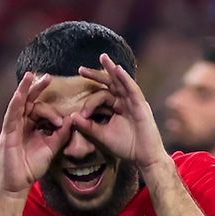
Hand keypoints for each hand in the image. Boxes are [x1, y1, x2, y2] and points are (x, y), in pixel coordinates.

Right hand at [0, 72, 72, 195]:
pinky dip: (15, 104)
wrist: (18, 183)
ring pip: (18, 104)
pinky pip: (11, 115)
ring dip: (24, 89)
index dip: (52, 110)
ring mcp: (13, 127)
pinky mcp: (7, 133)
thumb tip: (71, 119)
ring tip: (31, 76)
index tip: (62, 119)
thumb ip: (61, 134)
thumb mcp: (51, 148)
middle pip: (29, 101)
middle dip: (37, 88)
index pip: (40, 109)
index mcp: (31, 126)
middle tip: (48, 77)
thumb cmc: (31, 166)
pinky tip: (19, 94)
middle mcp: (21, 123)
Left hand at [75, 54, 168, 168]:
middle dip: (96, 75)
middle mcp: (124, 102)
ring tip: (103, 58)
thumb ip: (88, 126)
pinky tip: (117, 70)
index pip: (100, 97)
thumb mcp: (102, 135)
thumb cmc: (125, 146)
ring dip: (112, 69)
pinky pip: (132, 89)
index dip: (89, 103)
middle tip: (81, 69)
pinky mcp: (141, 104)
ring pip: (121, 82)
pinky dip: (125, 79)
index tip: (81, 114)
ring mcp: (133, 102)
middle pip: (109, 84)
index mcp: (116, 108)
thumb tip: (71, 117)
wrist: (143, 157)